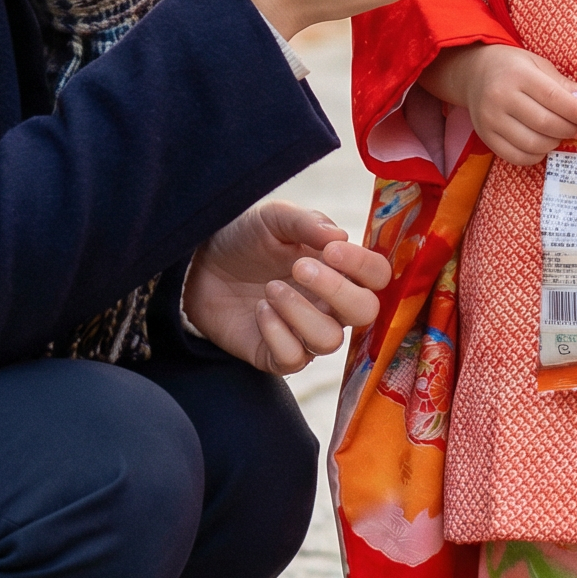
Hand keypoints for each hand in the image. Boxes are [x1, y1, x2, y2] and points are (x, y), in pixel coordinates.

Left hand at [183, 202, 391, 375]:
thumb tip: (340, 236)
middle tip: (298, 268)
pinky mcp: (276, 355)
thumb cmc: (245, 238)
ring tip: (269, 289)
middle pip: (366, 312)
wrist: (199, 264)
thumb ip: (306, 222)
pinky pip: (293, 359)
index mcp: (338, 269)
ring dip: (300, 313)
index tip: (332, 250)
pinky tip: (260, 310)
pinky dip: (277, 334)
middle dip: (337, 291)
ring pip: (329, 341)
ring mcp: (304, 332)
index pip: (377, 275)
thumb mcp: (273, 218)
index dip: (363, 266)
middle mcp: (329, 304)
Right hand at [420, 43, 576, 166]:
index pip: (554, 98)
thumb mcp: (538, 65)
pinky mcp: (485, 136)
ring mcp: (490, 119)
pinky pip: (516, 156)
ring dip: (554, 144)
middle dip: (569, 130)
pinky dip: (536, 155)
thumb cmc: (512, 67)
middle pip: (545, 123)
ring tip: (561, 136)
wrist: (474, 73)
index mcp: (518, 74)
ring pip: (532, 143)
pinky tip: (542, 144)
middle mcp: (501, 97)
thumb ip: (563, 85)